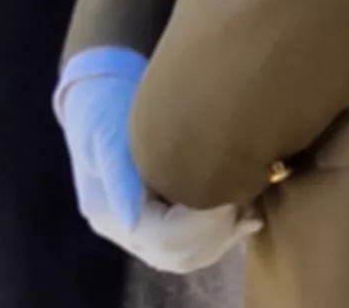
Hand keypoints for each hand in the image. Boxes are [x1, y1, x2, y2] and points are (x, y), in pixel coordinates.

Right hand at [55, 49, 253, 272]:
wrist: (99, 91)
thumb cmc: (105, 106)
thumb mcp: (108, 134)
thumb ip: (120, 178)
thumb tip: (131, 222)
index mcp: (106, 212)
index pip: (162, 239)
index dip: (202, 225)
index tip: (232, 196)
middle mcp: (121, 229)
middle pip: (175, 256)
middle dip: (216, 235)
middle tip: (246, 204)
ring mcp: (136, 229)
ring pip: (184, 257)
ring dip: (220, 240)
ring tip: (248, 212)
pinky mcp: (155, 219)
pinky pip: (187, 246)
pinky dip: (216, 237)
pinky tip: (241, 216)